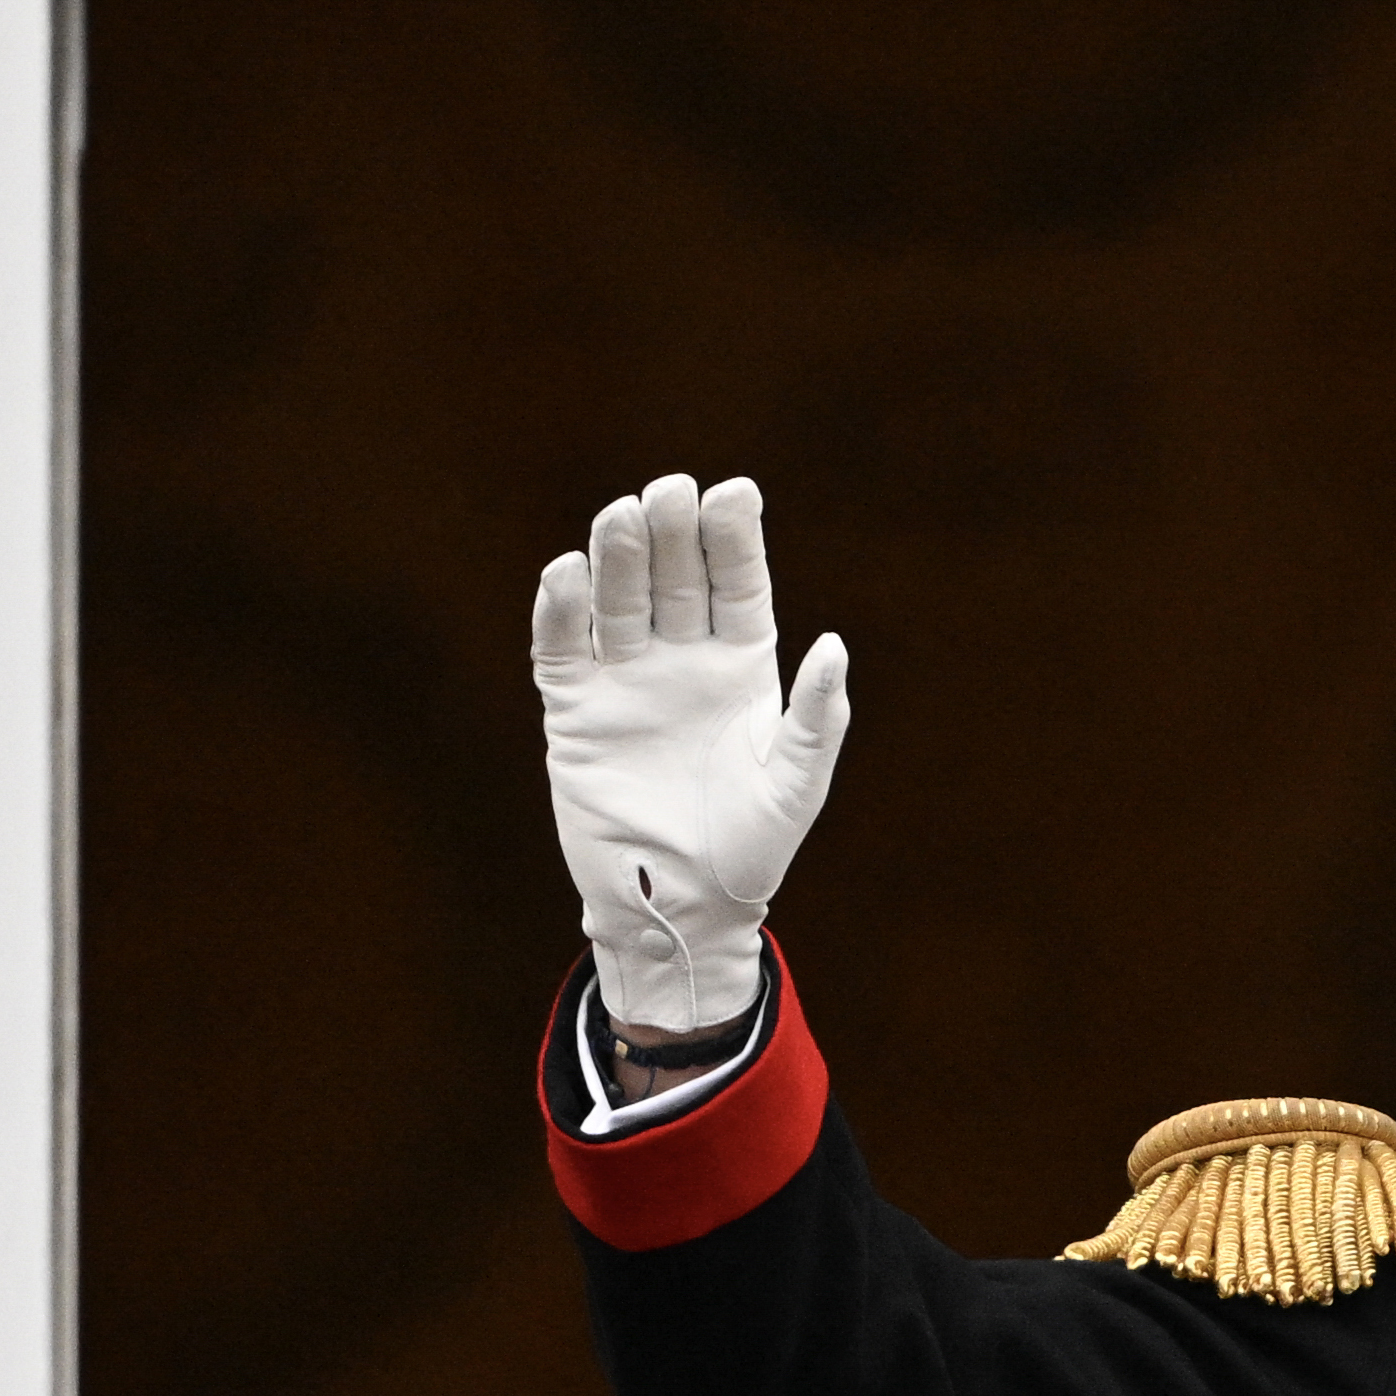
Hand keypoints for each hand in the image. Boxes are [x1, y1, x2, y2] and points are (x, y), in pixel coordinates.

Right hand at [533, 473, 851, 1032]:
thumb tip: (835, 646)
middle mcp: (683, 661)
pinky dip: (560, 609)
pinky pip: (562, 648)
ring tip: (623, 516)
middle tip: (670, 491)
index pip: (738, 585)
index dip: (735, 539)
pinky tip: (567, 572)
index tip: (736, 491)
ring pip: (618, 599)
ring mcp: (626, 680)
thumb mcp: (795, 785)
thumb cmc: (752, 849)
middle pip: (675, 578)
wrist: (682, 905)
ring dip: (618, 557)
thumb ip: (815, 718)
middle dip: (673, 533)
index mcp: (742, 667)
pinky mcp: (576, 710)